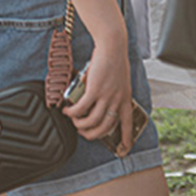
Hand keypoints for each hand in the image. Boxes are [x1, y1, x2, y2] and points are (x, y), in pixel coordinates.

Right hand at [62, 29, 136, 154]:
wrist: (113, 46)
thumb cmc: (115, 61)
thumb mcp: (120, 81)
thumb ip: (113, 93)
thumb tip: (98, 103)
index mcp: (125, 98)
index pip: (128, 122)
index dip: (126, 137)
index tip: (125, 148)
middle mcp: (117, 99)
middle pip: (105, 128)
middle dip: (92, 135)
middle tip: (83, 132)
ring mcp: (106, 95)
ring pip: (92, 121)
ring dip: (80, 125)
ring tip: (73, 120)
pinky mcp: (95, 89)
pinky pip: (81, 108)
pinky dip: (72, 113)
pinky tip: (67, 110)